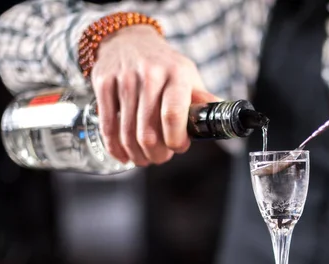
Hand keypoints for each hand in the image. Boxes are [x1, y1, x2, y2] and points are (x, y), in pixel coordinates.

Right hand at [91, 25, 218, 165]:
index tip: (178, 147)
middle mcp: (150, 74)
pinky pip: (107, 126)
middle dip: (156, 154)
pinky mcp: (103, 83)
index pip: (173, 115)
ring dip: (137, 154)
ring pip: (127, 133)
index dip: (175, 141)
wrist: (129, 39)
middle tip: (161, 157)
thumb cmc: (164, 65)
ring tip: (144, 158)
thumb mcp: (189, 77)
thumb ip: (204, 102)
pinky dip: (115, 148)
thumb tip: (225, 121)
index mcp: (177, 74)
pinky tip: (124, 154)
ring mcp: (124, 79)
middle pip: (148, 131)